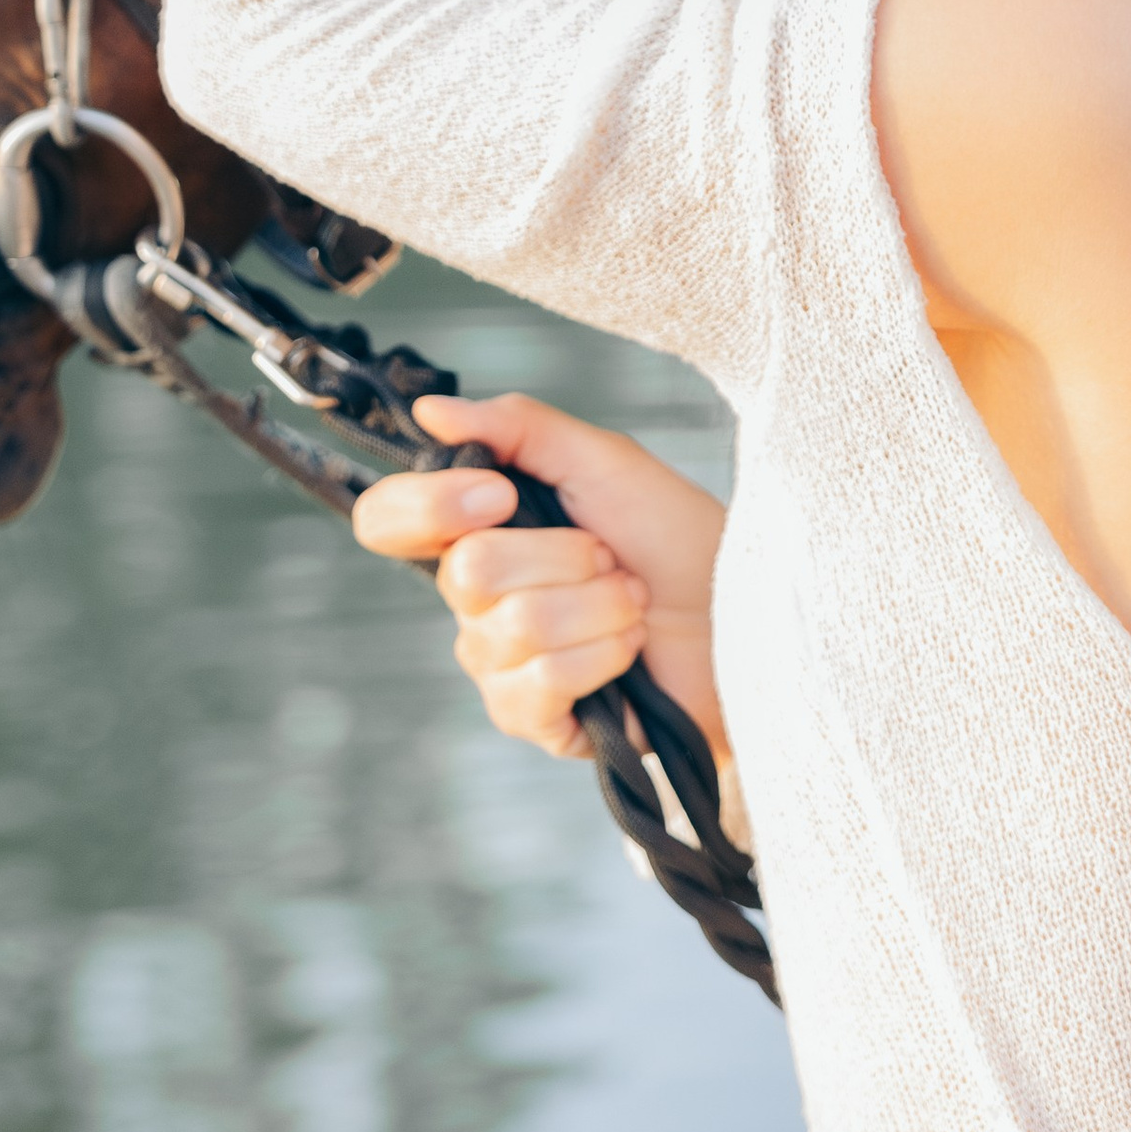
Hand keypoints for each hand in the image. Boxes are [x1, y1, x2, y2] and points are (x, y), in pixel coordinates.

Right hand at [348, 390, 728, 763]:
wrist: (742, 614)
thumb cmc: (674, 535)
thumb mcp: (603, 460)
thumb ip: (518, 427)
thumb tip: (430, 413)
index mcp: (479, 528)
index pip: (388, 521)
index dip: (431, 506)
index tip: (501, 495)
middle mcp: (474, 599)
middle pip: (466, 572)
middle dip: (564, 556)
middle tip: (609, 556)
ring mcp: (498, 663)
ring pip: (512, 627)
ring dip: (598, 606)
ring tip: (631, 602)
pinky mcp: (533, 718)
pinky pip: (539, 683)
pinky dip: (602, 655)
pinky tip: (628, 653)